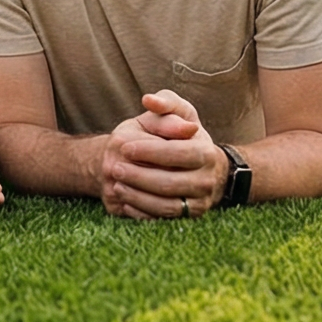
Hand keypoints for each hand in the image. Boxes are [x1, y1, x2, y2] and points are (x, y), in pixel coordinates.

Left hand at [99, 91, 222, 220]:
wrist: (198, 166)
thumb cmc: (182, 135)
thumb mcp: (179, 114)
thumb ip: (165, 103)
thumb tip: (149, 100)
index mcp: (206, 153)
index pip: (178, 154)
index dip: (150, 152)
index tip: (125, 148)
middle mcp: (207, 180)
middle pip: (170, 183)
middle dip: (138, 177)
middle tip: (114, 169)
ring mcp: (199, 203)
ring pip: (166, 207)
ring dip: (137, 197)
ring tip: (116, 185)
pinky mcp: (188, 218)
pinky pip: (163, 221)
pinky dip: (142, 212)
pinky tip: (125, 200)